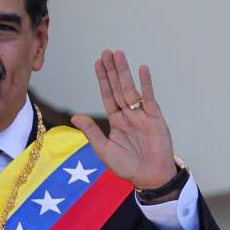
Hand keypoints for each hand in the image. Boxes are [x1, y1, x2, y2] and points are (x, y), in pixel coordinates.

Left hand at [70, 49, 176, 188]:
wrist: (149, 177)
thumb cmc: (127, 166)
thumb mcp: (104, 150)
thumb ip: (91, 132)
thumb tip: (74, 117)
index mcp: (116, 121)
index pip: (107, 95)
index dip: (103, 79)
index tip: (97, 63)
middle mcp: (128, 114)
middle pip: (118, 87)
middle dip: (112, 70)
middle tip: (107, 52)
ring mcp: (142, 114)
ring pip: (130, 89)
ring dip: (124, 72)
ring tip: (118, 55)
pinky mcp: (155, 118)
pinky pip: (148, 97)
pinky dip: (145, 83)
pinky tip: (141, 69)